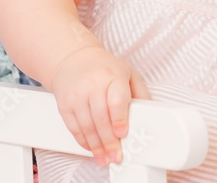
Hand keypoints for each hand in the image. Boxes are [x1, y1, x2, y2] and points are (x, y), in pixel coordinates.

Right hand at [50, 46, 151, 166]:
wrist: (74, 58)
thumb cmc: (104, 68)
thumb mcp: (127, 73)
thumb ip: (140, 93)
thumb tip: (152, 114)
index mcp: (112, 76)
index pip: (116, 100)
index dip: (119, 120)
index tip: (122, 134)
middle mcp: (93, 84)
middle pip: (101, 118)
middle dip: (109, 141)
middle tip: (116, 155)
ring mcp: (77, 94)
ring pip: (87, 126)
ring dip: (96, 146)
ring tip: (104, 157)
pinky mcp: (65, 104)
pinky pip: (73, 127)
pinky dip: (83, 141)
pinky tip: (91, 147)